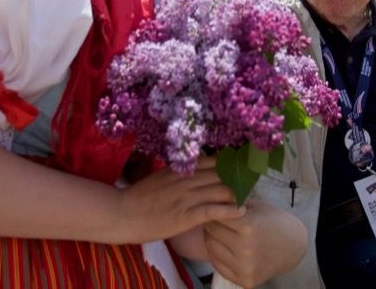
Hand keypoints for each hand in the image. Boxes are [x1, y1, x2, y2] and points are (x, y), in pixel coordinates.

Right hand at [118, 157, 243, 242]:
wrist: (123, 213)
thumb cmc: (141, 196)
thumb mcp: (162, 175)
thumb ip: (180, 170)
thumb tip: (198, 164)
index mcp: (181, 168)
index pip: (213, 160)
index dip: (230, 162)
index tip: (243, 165)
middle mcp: (186, 179)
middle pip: (221, 174)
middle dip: (238, 178)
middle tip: (252, 182)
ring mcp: (187, 197)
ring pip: (221, 190)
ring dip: (238, 194)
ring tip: (249, 197)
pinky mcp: (186, 216)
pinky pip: (213, 211)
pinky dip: (230, 211)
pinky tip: (241, 211)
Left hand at [204, 199, 306, 286]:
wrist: (293, 247)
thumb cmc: (274, 221)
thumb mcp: (257, 205)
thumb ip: (233, 201)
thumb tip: (210, 196)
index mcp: (249, 226)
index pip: (217, 214)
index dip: (215, 208)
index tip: (215, 205)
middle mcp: (245, 248)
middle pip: (212, 231)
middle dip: (211, 222)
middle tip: (214, 217)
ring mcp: (244, 266)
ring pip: (211, 248)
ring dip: (210, 238)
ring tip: (217, 231)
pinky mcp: (244, 280)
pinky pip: (217, 265)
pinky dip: (216, 254)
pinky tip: (222, 246)